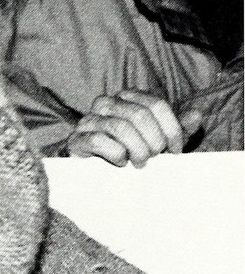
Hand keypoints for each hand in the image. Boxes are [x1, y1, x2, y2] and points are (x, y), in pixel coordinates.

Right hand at [67, 90, 201, 167]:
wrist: (98, 176)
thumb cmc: (131, 154)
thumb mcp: (159, 142)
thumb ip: (178, 129)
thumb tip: (196, 115)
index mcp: (127, 98)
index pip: (155, 104)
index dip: (171, 129)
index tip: (174, 151)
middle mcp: (105, 103)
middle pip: (140, 115)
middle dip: (153, 141)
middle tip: (154, 159)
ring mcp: (88, 120)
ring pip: (120, 127)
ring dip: (137, 150)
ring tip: (140, 163)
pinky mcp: (76, 140)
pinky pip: (99, 140)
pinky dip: (116, 155)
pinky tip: (120, 163)